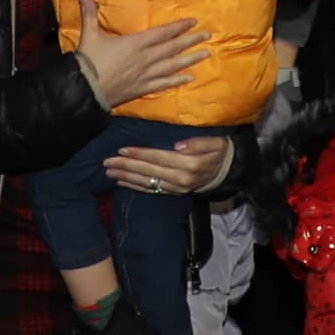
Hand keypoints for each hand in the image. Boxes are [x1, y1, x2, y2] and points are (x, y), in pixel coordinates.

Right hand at [73, 10, 204, 105]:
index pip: (162, 33)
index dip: (178, 27)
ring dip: (190, 59)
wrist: (85, 90)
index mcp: (135, 44)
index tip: (193, 22)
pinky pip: (164, 84)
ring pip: (173, 66)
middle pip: (173, 48)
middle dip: (191, 41)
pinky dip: (177, 81)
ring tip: (205, 54)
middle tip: (207, 36)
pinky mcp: (143, 89)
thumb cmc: (89, 62)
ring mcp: (146, 75)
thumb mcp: (89, 34)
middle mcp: (145, 59)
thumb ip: (89, 12)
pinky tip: (189, 78)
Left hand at [105, 133, 235, 194]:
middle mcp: (181, 178)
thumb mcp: (216, 142)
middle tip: (107, 161)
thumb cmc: (220, 151)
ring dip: (126, 177)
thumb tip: (178, 145)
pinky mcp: (174, 192)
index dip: (140, 154)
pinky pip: (151, 190)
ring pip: (146, 182)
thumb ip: (198, 143)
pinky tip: (121, 182)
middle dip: (126, 166)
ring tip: (109, 171)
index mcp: (190, 164)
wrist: (227, 172)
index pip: (159, 157)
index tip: (122, 149)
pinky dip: (135, 186)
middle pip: (148, 171)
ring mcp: (177, 188)